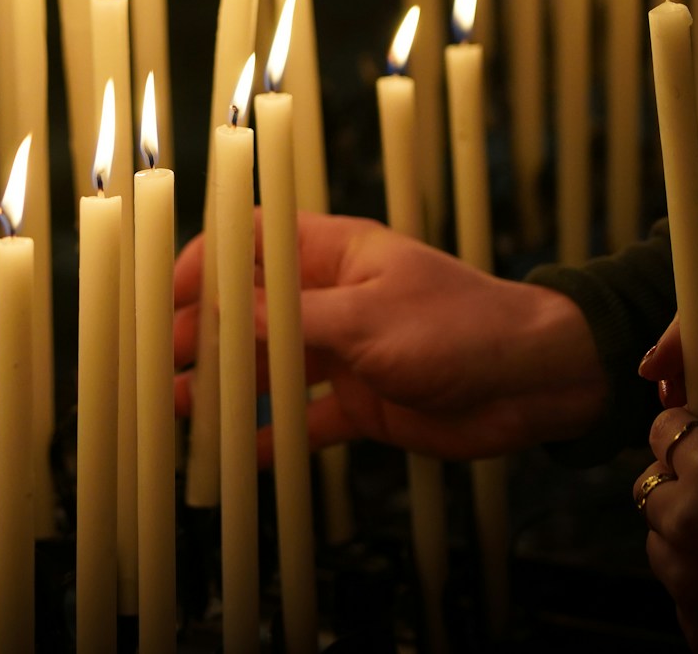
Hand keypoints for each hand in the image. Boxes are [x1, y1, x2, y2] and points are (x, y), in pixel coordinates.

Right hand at [172, 212, 607, 460]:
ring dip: (226, 385)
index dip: (204, 262)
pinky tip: (237, 455)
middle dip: (202, 334)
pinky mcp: (364, 402)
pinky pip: (306, 417)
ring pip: (270, 366)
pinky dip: (272, 434)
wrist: (538, 383)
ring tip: (179, 411)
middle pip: (249, 310)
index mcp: (334, 254)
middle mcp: (332, 299)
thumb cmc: (463, 326)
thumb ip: (292, 320)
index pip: (251, 243)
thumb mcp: (369, 318)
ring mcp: (346, 351)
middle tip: (158, 364)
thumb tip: (221, 313)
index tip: (165, 296)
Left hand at [635, 408, 697, 652]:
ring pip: (660, 545)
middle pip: (650, 490)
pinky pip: (681, 594)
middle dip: (676, 491)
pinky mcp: (692, 621)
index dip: (681, 436)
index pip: (664, 430)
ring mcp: (681, 574)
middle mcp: (684, 515)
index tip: (693, 444)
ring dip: (682, 543)